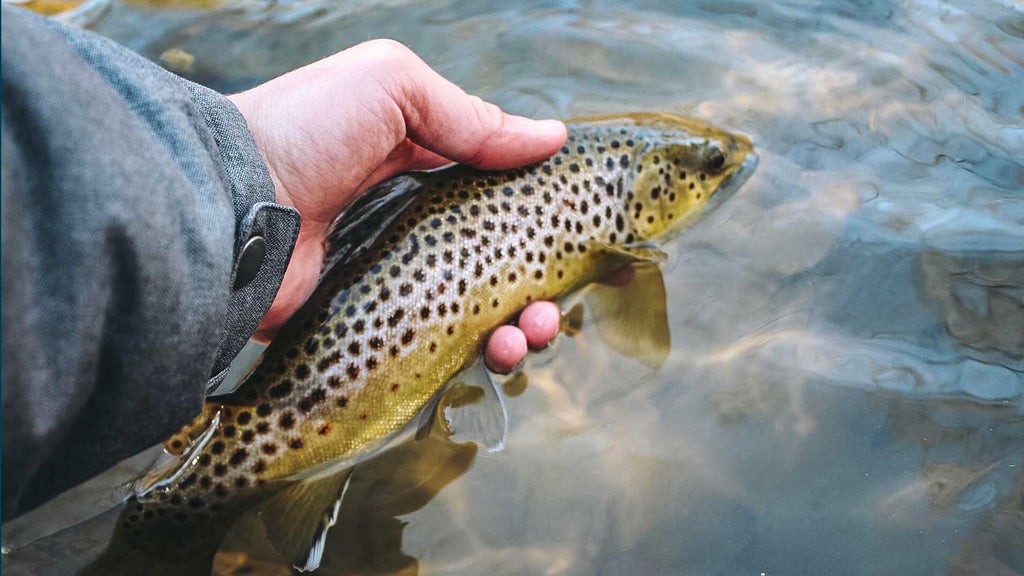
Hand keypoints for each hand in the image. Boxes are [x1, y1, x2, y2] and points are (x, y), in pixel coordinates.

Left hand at [228, 39, 567, 361]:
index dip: (539, 215)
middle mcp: (408, 225)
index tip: (581, 237)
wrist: (225, 205)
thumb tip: (552, 138)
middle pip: (494, 262)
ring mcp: (392, 280)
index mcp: (415, 166)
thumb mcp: (390, 86)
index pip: (493, 193)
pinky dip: (476, 355)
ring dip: (521, 329)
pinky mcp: (370, 327)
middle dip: (539, 286)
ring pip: (475, 313)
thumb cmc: (303, 130)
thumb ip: (470, 115)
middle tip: (557, 303)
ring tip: (531, 335)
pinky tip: (497, 352)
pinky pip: (435, 347)